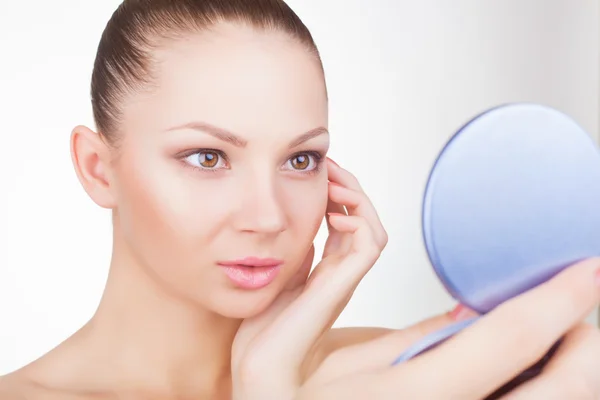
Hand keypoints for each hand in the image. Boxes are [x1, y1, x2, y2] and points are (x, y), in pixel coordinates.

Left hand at [231, 158, 387, 398]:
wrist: (260, 360)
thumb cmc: (263, 325)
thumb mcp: (275, 274)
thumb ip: (291, 250)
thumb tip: (292, 219)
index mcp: (327, 270)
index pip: (346, 223)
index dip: (338, 194)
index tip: (320, 173)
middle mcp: (341, 273)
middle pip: (365, 221)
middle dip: (350, 189)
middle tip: (330, 168)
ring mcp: (345, 280)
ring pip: (375, 229)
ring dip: (358, 199)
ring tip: (334, 184)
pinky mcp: (343, 286)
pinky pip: (371, 246)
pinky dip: (360, 222)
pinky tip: (335, 215)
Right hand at [296, 257, 599, 399]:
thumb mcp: (337, 361)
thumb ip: (407, 338)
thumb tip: (467, 314)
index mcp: (417, 398)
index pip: (509, 339)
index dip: (559, 298)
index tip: (587, 266)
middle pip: (567, 389)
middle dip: (585, 339)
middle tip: (578, 308)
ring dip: (574, 367)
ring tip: (558, 335)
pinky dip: (546, 388)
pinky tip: (529, 369)